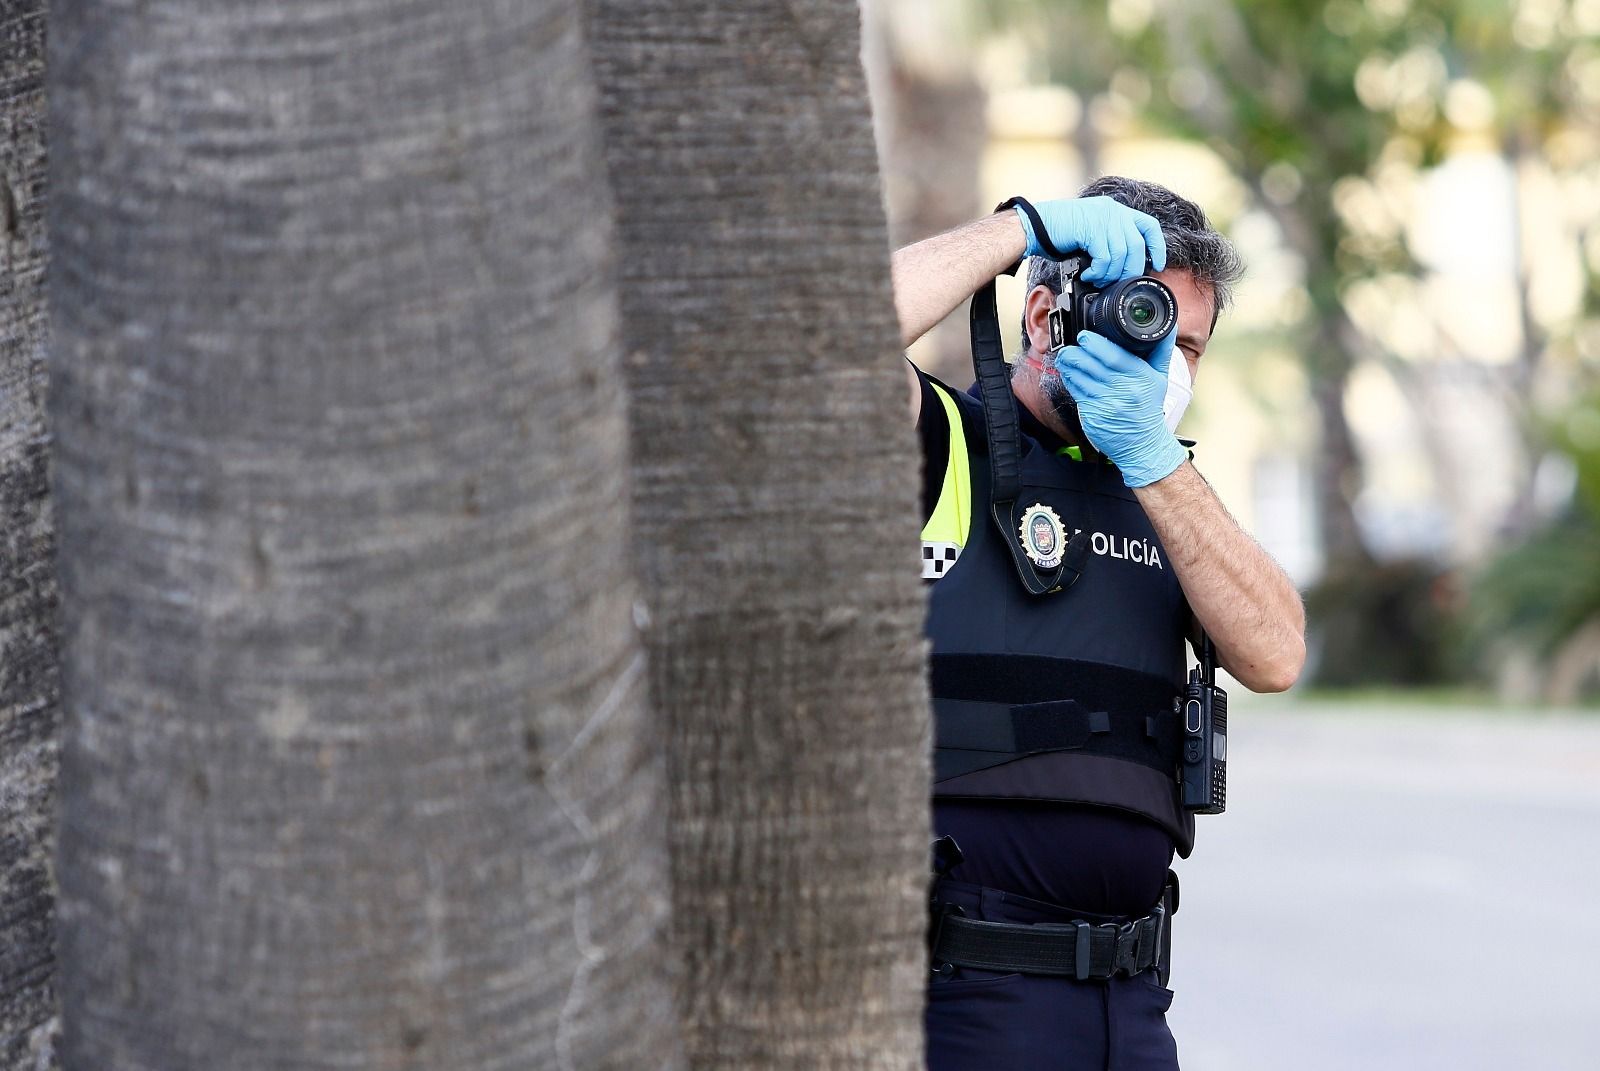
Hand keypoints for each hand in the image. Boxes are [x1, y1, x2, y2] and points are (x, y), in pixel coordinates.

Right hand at [1014, 196, 1167, 284]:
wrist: (1034, 226)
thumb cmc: (1058, 233)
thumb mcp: (1091, 234)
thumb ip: (1108, 243)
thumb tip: (1121, 268)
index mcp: (1116, 211)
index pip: (1149, 226)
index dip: (1157, 247)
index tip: (1158, 264)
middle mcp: (1114, 212)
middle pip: (1137, 247)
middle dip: (1130, 271)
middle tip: (1116, 283)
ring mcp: (1105, 218)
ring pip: (1122, 255)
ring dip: (1110, 274)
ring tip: (1097, 280)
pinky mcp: (1093, 228)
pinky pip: (1106, 257)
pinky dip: (1099, 272)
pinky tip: (1089, 275)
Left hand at [1054, 330, 1187, 487]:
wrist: (1142, 444)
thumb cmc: (1149, 408)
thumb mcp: (1160, 379)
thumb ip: (1161, 351)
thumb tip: (1169, 328)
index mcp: (1139, 377)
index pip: (1114, 356)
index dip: (1095, 344)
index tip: (1085, 336)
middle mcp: (1122, 390)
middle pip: (1092, 365)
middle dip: (1076, 352)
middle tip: (1069, 345)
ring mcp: (1105, 404)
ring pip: (1080, 378)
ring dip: (1068, 365)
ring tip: (1064, 355)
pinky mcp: (1092, 416)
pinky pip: (1076, 392)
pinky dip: (1070, 380)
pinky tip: (1068, 372)